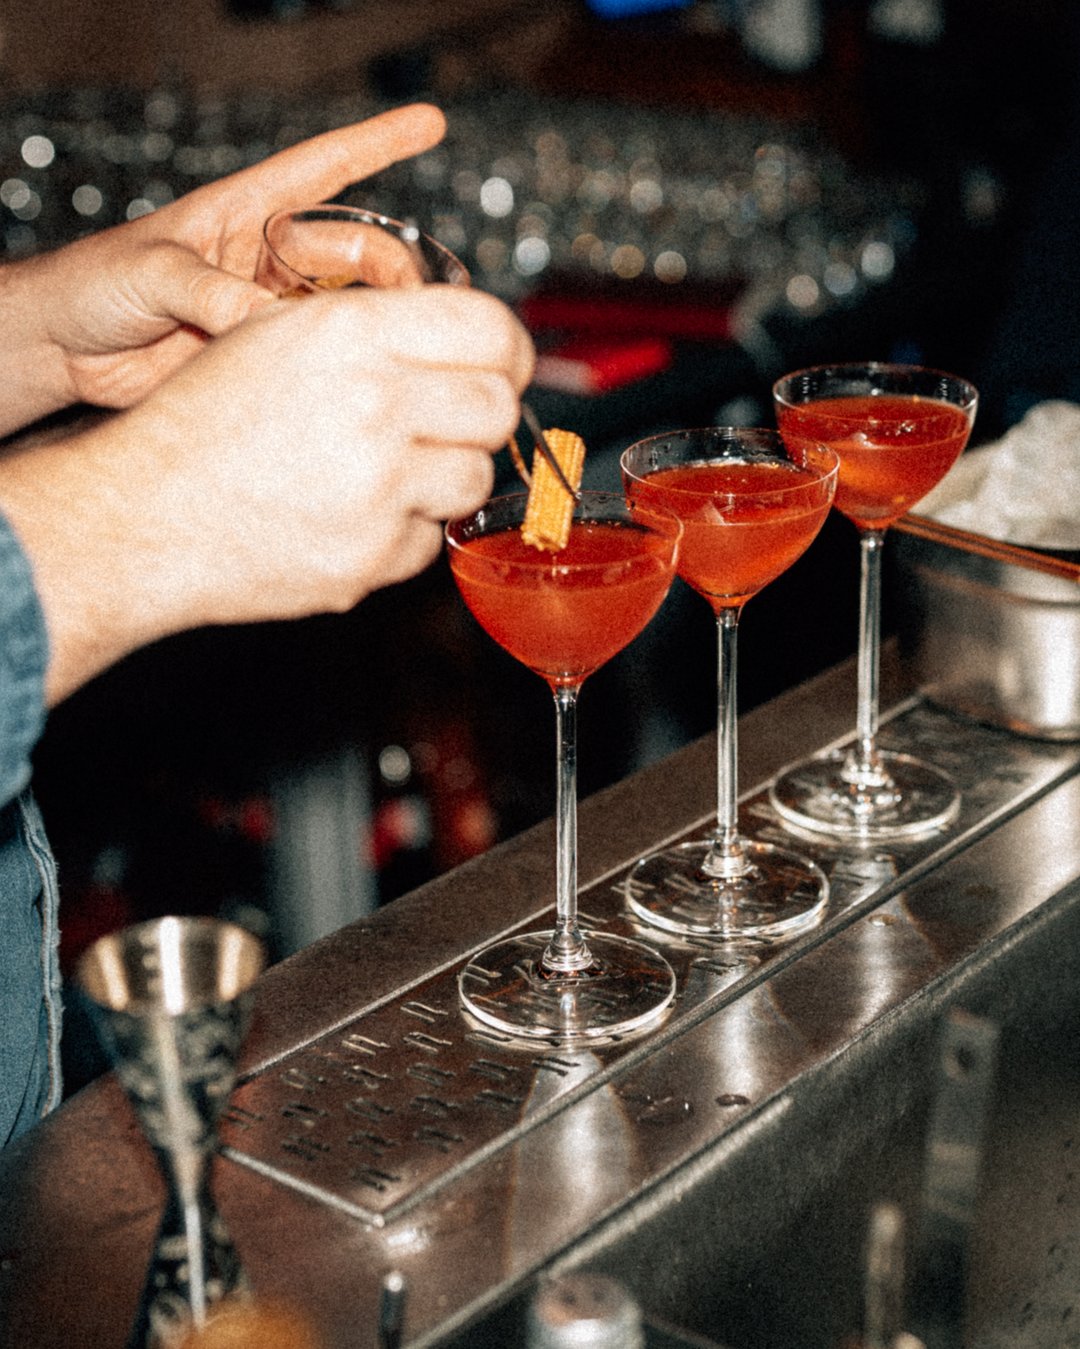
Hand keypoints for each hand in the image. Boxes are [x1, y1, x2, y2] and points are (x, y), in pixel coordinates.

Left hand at [0, 103, 446, 432]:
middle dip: (395, 270)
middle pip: (357, 252)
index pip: (323, 168)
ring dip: (375, 325)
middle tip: (421, 305)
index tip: (428, 123)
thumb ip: (212, 295)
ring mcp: (268, 309)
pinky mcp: (262, 358)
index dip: (377, 144)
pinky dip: (341, 369)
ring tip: (400, 347)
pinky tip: (359, 381)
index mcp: (244, 211)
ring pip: (347, 311)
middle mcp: (267, 258)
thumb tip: (268, 324)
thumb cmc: (93, 283)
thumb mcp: (152, 271)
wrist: (63, 348)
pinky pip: (316, 359)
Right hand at [0, 283, 534, 703]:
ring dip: (442, 477)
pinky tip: (347, 517)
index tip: (498, 364)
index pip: (489, 328)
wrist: (141, 517)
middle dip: (480, 415)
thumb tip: (468, 336)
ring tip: (381, 473)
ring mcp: (377, 489)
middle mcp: (373, 404)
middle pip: (497, 406)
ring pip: (474, 478)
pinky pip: (430, 541)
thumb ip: (376, 328)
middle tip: (446, 422)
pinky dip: (402, 533)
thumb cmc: (201, 423)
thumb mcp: (277, 336)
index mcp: (351, 333)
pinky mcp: (372, 558)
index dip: (504, 348)